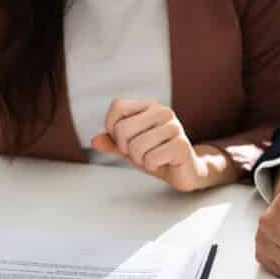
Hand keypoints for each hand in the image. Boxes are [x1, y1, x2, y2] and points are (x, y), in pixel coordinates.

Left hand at [91, 98, 231, 191]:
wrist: (185, 172)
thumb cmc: (157, 156)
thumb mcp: (130, 148)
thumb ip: (112, 143)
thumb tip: (94, 141)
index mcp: (149, 106)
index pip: (117, 106)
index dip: (112, 127)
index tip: (125, 140)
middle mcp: (163, 111)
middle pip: (122, 129)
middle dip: (126, 149)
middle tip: (141, 154)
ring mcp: (174, 127)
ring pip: (135, 147)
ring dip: (140, 160)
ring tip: (153, 158)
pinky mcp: (181, 146)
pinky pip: (150, 159)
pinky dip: (152, 166)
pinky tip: (163, 163)